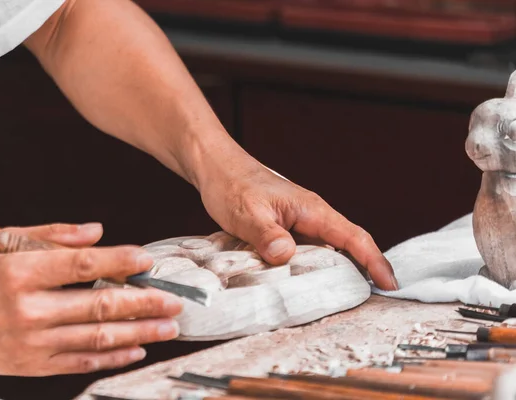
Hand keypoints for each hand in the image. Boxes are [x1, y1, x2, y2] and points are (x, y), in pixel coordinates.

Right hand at [0, 223, 181, 375]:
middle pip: (99, 305)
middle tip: (174, 301)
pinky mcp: (32, 366)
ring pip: (97, 337)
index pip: (82, 265)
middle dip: (144, 303)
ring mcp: (31, 342)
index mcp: (20, 271)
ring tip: (168, 327)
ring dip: (139, 333)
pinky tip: (136, 350)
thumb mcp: (1, 244)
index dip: (121, 262)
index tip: (148, 260)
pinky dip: (112, 357)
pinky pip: (80, 363)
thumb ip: (52, 235)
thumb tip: (98, 232)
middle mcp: (27, 309)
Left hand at [196, 143, 398, 290]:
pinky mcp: (286, 229)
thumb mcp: (247, 214)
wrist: (218, 169)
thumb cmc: (232, 185)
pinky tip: (305, 285)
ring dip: (336, 273)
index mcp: (311, 210)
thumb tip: (287, 256)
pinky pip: (306, 251)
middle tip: (367, 303)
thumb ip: (267, 235)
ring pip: (326, 251)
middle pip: (347, 246)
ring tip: (342, 301)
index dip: (374, 261)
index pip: (353, 237)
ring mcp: (299, 223)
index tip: (389, 284)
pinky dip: (311, 268)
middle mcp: (311, 216)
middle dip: (363, 272)